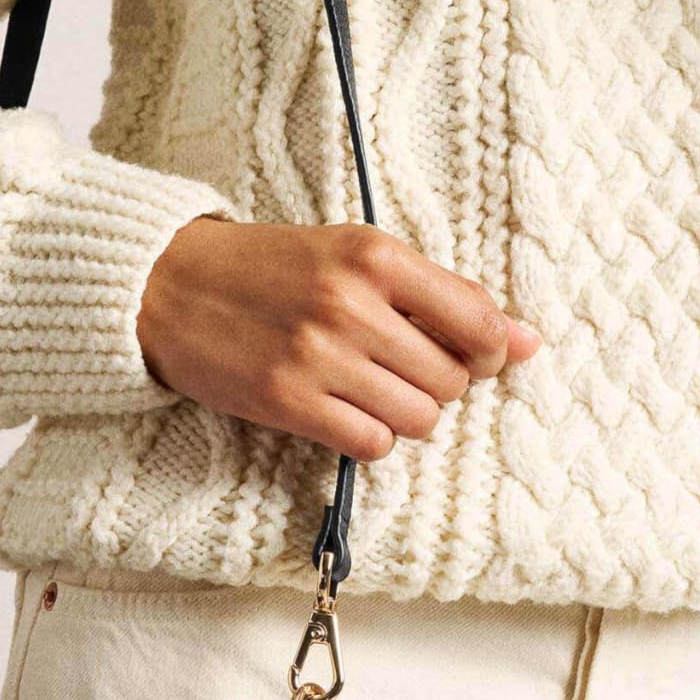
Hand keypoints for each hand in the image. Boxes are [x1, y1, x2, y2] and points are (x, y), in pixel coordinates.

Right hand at [136, 215, 540, 463]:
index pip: (480, 322)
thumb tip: (531, 343)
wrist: (168, 283)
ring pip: (419, 417)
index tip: (477, 356)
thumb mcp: (354, 254)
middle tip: (401, 367)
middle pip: (453, 379)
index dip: (492, 351)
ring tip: (369, 388)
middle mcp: (352, 304)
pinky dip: (370, 436)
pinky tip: (345, 411)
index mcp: (377, 256)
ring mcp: (319, 355)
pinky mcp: (287, 400)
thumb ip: (440, 295)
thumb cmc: (271, 267)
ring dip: (406, 413)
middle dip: (440, 383)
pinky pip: (372, 444)